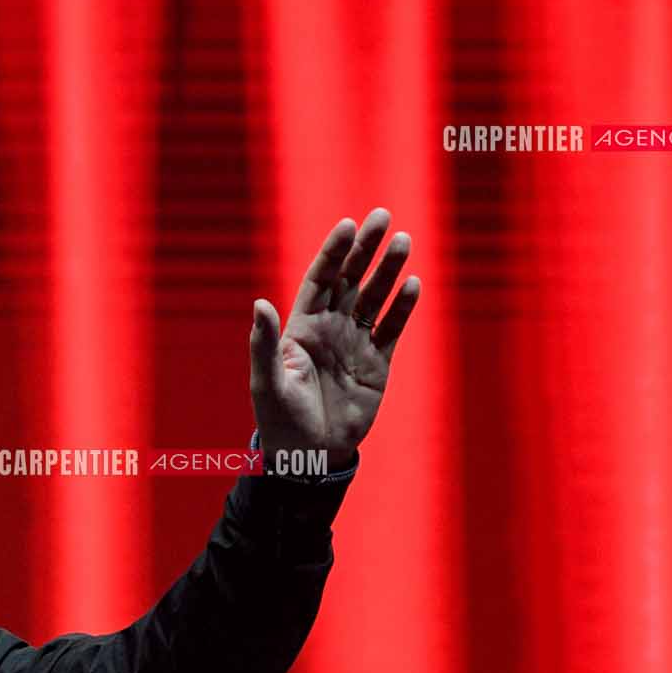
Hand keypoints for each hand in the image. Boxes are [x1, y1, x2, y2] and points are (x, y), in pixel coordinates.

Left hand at [250, 208, 420, 471]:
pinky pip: (392, 328)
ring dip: (389, 270)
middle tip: (383, 216)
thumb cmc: (280, 420)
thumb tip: (259, 303)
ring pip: (375, 297)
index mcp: (301, 327)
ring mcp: (355, 343)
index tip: (347, 225)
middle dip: (365, 248)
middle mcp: (330, 328)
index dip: (333, 253)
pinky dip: (403, 307)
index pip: (320, 280)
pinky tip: (413, 284)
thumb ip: (263, 343)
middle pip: (351, 279)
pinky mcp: (378, 362)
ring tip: (403, 241)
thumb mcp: (268, 382)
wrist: (310, 457)